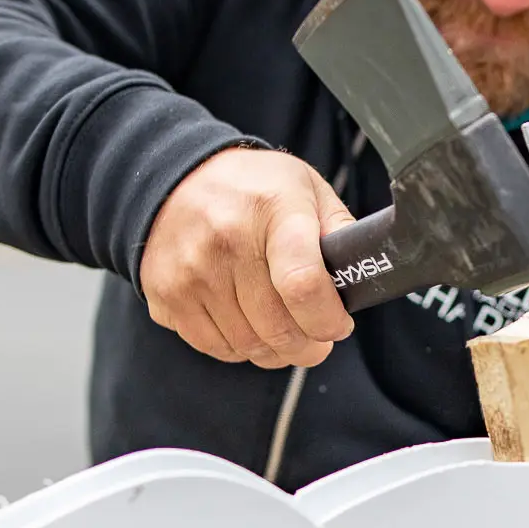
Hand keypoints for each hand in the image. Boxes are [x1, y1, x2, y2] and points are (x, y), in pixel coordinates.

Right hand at [139, 148, 355, 368]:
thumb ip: (339, 232)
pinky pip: (215, 347)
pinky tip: (246, 322)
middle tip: (316, 338)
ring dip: (274, 350)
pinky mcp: (166, 294)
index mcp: (273, 209)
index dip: (327, 320)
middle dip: (308, 345)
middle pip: (278, 327)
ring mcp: (191, 270)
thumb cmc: (252, 189)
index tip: (337, 325)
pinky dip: (238, 347)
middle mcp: (226, 240)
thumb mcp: (306, 190)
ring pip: (248, 346)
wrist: (174, 177)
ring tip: (282, 329)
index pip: (303, 284)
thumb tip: (362, 277)